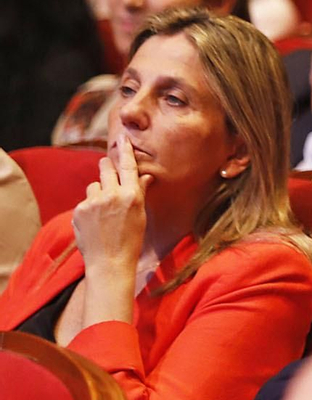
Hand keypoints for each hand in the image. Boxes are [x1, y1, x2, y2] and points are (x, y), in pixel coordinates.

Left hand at [72, 142, 148, 275]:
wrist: (110, 262)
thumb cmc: (131, 240)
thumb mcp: (140, 215)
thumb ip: (139, 192)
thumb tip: (144, 176)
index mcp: (131, 195)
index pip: (128, 166)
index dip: (125, 150)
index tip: (122, 137)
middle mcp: (112, 195)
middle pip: (106, 168)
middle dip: (107, 165)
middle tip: (107, 164)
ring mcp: (93, 202)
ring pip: (94, 185)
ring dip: (98, 191)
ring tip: (104, 210)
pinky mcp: (79, 210)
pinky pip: (85, 200)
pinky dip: (89, 207)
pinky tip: (95, 222)